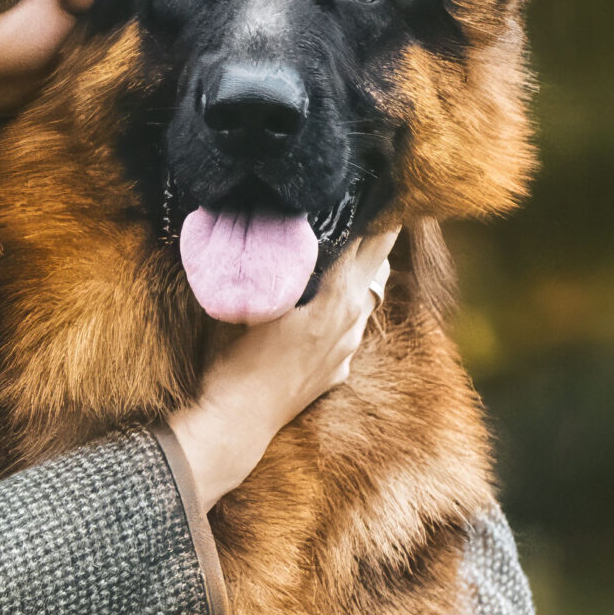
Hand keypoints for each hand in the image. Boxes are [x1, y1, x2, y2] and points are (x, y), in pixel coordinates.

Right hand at [166, 227, 398, 510]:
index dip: (374, 216)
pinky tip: (322, 308)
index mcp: (337, 301)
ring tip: (348, 253)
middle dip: (378, 238)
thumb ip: (274, 269)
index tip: (374, 192)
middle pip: (376, 268)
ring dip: (359, 277)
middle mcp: (350, 324)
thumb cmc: (235, 361)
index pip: (369, 245)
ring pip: (364, 302)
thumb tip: (270, 233)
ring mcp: (345, 352)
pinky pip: (347, 333)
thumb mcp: (254, 304)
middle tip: (377, 209)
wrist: (237, 422)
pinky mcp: (334, 374)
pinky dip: (342, 313)